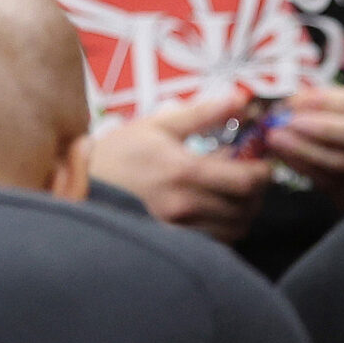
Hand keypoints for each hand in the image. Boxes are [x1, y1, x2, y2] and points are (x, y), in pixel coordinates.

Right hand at [87, 90, 274, 242]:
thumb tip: (240, 98)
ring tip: (231, 195)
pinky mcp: (172, 244)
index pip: (246, 181)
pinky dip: (223, 229)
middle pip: (246, 208)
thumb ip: (203, 114)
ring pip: (234, 230)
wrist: (80, 188)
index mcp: (184, 172)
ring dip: (242, 212)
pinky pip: (214, 244)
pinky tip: (213, 212)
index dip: (263, 173)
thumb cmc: (117, 155)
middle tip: (249, 178)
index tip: (262, 164)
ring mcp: (178, 230)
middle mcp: (184, 205)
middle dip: (256, 192)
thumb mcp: (158, 126)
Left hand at [264, 80, 343, 211]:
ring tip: (277, 139)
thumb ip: (327, 100)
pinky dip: (306, 169)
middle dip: (320, 131)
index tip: (295, 102)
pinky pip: (335, 185)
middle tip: (285, 124)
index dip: (326, 104)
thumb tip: (291, 105)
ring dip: (305, 152)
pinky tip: (287, 157)